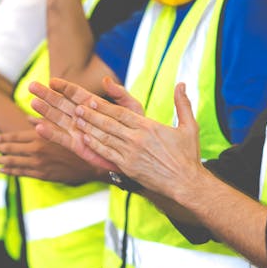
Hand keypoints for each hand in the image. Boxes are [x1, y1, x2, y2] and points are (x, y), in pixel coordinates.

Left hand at [0, 126, 100, 185]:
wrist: (90, 164)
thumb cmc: (77, 143)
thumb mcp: (62, 128)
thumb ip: (43, 123)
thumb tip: (28, 118)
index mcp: (40, 136)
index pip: (16, 137)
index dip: (5, 139)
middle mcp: (37, 150)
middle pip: (12, 149)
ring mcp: (39, 163)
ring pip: (14, 162)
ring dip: (0, 161)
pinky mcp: (43, 175)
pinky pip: (23, 173)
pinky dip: (11, 171)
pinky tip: (4, 170)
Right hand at [29, 77, 139, 171]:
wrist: (138, 152)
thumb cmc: (135, 128)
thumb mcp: (131, 108)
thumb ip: (119, 93)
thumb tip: (106, 80)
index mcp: (93, 105)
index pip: (75, 93)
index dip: (64, 87)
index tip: (52, 80)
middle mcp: (82, 117)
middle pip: (61, 103)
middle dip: (47, 95)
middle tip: (32, 85)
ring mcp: (78, 131)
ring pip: (58, 119)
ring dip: (45, 112)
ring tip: (32, 103)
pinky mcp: (78, 146)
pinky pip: (62, 139)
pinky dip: (50, 133)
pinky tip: (38, 127)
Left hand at [73, 83, 203, 197]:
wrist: (185, 183)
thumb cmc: (188, 156)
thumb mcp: (189, 126)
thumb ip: (183, 104)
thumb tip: (181, 84)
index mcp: (149, 127)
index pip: (122, 113)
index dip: (105, 107)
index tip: (92, 100)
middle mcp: (137, 139)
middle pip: (109, 124)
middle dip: (91, 115)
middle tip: (77, 107)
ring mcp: (130, 154)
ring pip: (105, 138)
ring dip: (89, 128)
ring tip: (77, 120)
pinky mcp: (127, 167)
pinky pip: (107, 154)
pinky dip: (95, 146)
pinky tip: (85, 139)